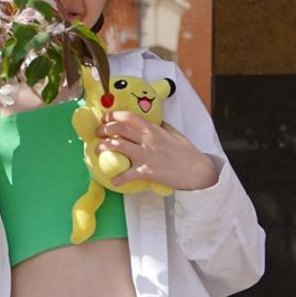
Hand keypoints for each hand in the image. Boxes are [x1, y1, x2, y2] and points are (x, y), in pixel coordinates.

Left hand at [96, 111, 221, 190]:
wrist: (197, 170)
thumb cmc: (187, 152)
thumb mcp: (174, 133)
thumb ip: (162, 126)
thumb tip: (155, 121)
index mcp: (153, 128)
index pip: (128, 116)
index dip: (113, 115)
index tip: (105, 118)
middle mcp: (147, 139)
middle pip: (118, 129)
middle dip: (103, 130)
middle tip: (98, 134)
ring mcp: (145, 155)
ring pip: (117, 146)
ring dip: (103, 147)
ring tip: (98, 151)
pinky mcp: (146, 171)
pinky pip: (126, 175)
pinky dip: (118, 178)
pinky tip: (114, 181)